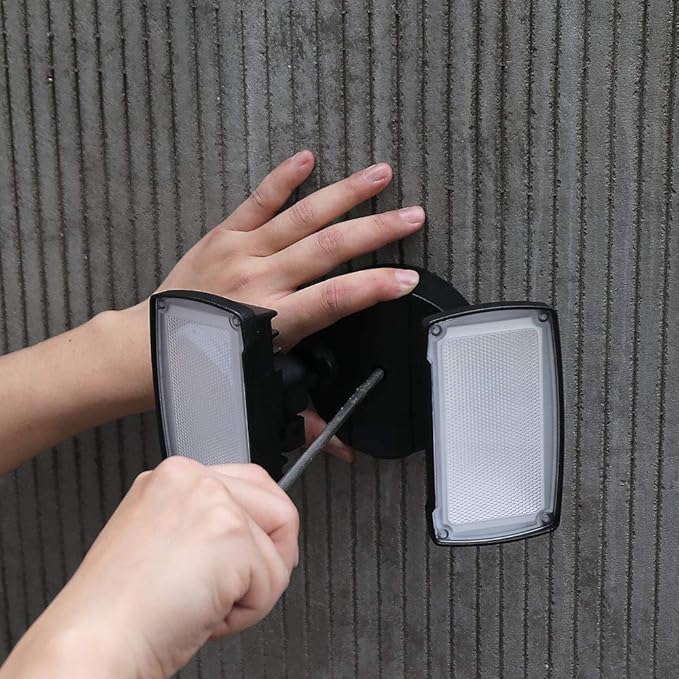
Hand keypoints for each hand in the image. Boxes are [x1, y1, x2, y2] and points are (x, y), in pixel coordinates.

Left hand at [0, 151, 422, 470]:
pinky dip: (283, 178)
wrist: (145, 347)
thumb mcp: (257, 386)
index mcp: (273, 319)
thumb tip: (338, 448)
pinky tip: (308, 159)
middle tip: (413, 215)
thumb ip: (303, 412)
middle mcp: (262, 280)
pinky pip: (258, 200)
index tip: (407, 278)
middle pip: (330, 248)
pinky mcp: (223, 235)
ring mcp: (242, 252)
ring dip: (345, 194)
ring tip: (380, 175)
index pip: (336, 298)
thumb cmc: (204, 366)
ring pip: (303, 216)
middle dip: (378, 230)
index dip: (376, 287)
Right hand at [0, 458, 298, 678]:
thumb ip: (204, 520)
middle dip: (265, 558)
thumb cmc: (120, 611)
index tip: (244, 561)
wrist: (92, 644)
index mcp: (173, 476)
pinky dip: (247, 612)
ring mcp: (213, 501)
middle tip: (228, 590)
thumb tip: (253, 532)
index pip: (251, 484)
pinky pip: (272, 581)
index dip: (258, 532)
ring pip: (277, 550)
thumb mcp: (163, 539)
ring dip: (250, 590)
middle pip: (277, 509)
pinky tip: (204, 613)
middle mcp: (193, 477)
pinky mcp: (230, 533)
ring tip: (202, 603)